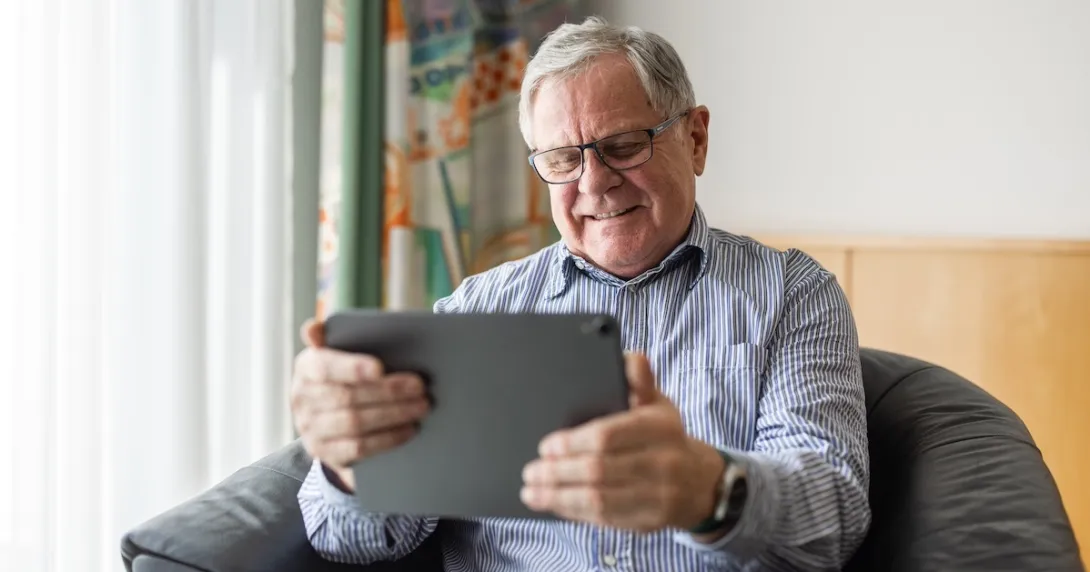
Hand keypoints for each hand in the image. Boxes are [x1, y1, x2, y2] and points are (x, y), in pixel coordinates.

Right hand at [290, 318, 430, 491]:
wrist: (329, 420)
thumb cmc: (344, 377)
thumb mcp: (339, 354)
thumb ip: (334, 338)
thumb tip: (312, 328)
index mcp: (306, 366)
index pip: (324, 366)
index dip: (351, 368)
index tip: (380, 368)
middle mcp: (302, 398)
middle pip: (347, 397)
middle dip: (388, 392)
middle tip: (420, 387)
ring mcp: (310, 429)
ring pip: (355, 423)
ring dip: (393, 415)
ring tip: (421, 406)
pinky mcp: (324, 453)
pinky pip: (358, 448)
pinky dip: (387, 438)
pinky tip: (409, 429)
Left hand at [520, 353, 725, 532]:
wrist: (700, 482)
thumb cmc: (665, 436)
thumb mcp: (658, 403)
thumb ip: (639, 380)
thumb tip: (631, 358)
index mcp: (661, 427)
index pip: (609, 435)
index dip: (572, 443)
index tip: (546, 446)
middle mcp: (663, 463)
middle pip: (599, 470)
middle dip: (558, 472)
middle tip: (531, 470)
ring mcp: (658, 496)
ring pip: (598, 500)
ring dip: (559, 497)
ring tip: (531, 491)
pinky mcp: (648, 522)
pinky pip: (604, 520)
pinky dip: (573, 512)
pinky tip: (553, 504)